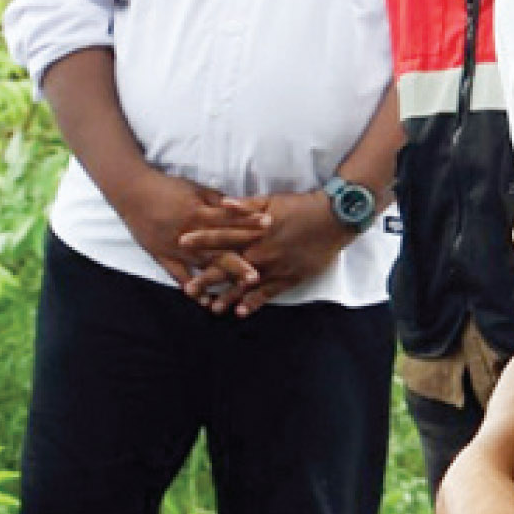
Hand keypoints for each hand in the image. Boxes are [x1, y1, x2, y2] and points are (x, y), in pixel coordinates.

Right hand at [119, 172, 253, 288]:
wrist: (132, 192)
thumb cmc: (165, 187)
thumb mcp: (194, 188)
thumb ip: (216, 201)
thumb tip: (239, 208)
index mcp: (197, 213)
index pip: (228, 219)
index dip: (249, 222)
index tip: (269, 225)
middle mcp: (189, 234)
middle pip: (219, 249)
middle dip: (239, 261)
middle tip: (258, 274)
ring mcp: (176, 248)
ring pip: (203, 265)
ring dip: (223, 277)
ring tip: (241, 289)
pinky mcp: (163, 257)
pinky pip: (179, 276)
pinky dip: (193, 288)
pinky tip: (207, 301)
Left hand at [177, 191, 355, 315]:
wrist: (332, 219)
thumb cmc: (300, 206)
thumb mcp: (271, 201)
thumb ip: (245, 206)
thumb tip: (223, 204)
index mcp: (254, 232)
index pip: (222, 236)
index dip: (201, 240)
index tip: (181, 244)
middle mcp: (261, 251)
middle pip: (229, 267)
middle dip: (207, 278)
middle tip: (188, 289)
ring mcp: (274, 267)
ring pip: (246, 285)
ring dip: (228, 296)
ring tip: (212, 308)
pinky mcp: (289, 277)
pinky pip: (269, 293)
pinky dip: (255, 302)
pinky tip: (241, 312)